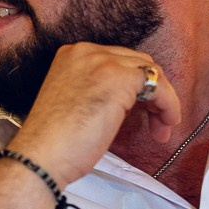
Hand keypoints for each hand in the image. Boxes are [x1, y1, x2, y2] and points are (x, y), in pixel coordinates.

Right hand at [9, 43, 181, 185]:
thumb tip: (132, 100)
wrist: (40, 157)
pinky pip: (157, 85)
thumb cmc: (55, 143)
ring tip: (162, 128)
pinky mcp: (118, 78)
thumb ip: (101, 92)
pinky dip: (168, 104)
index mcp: (73, 56)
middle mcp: (86, 52)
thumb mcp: (78, 104)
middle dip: (152, 93)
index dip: (136, 88)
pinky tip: (165, 124)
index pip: (119, 61)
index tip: (141, 114)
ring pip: (151, 72)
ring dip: (162, 100)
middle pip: (137, 63)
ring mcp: (102, 62)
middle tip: (156, 124)